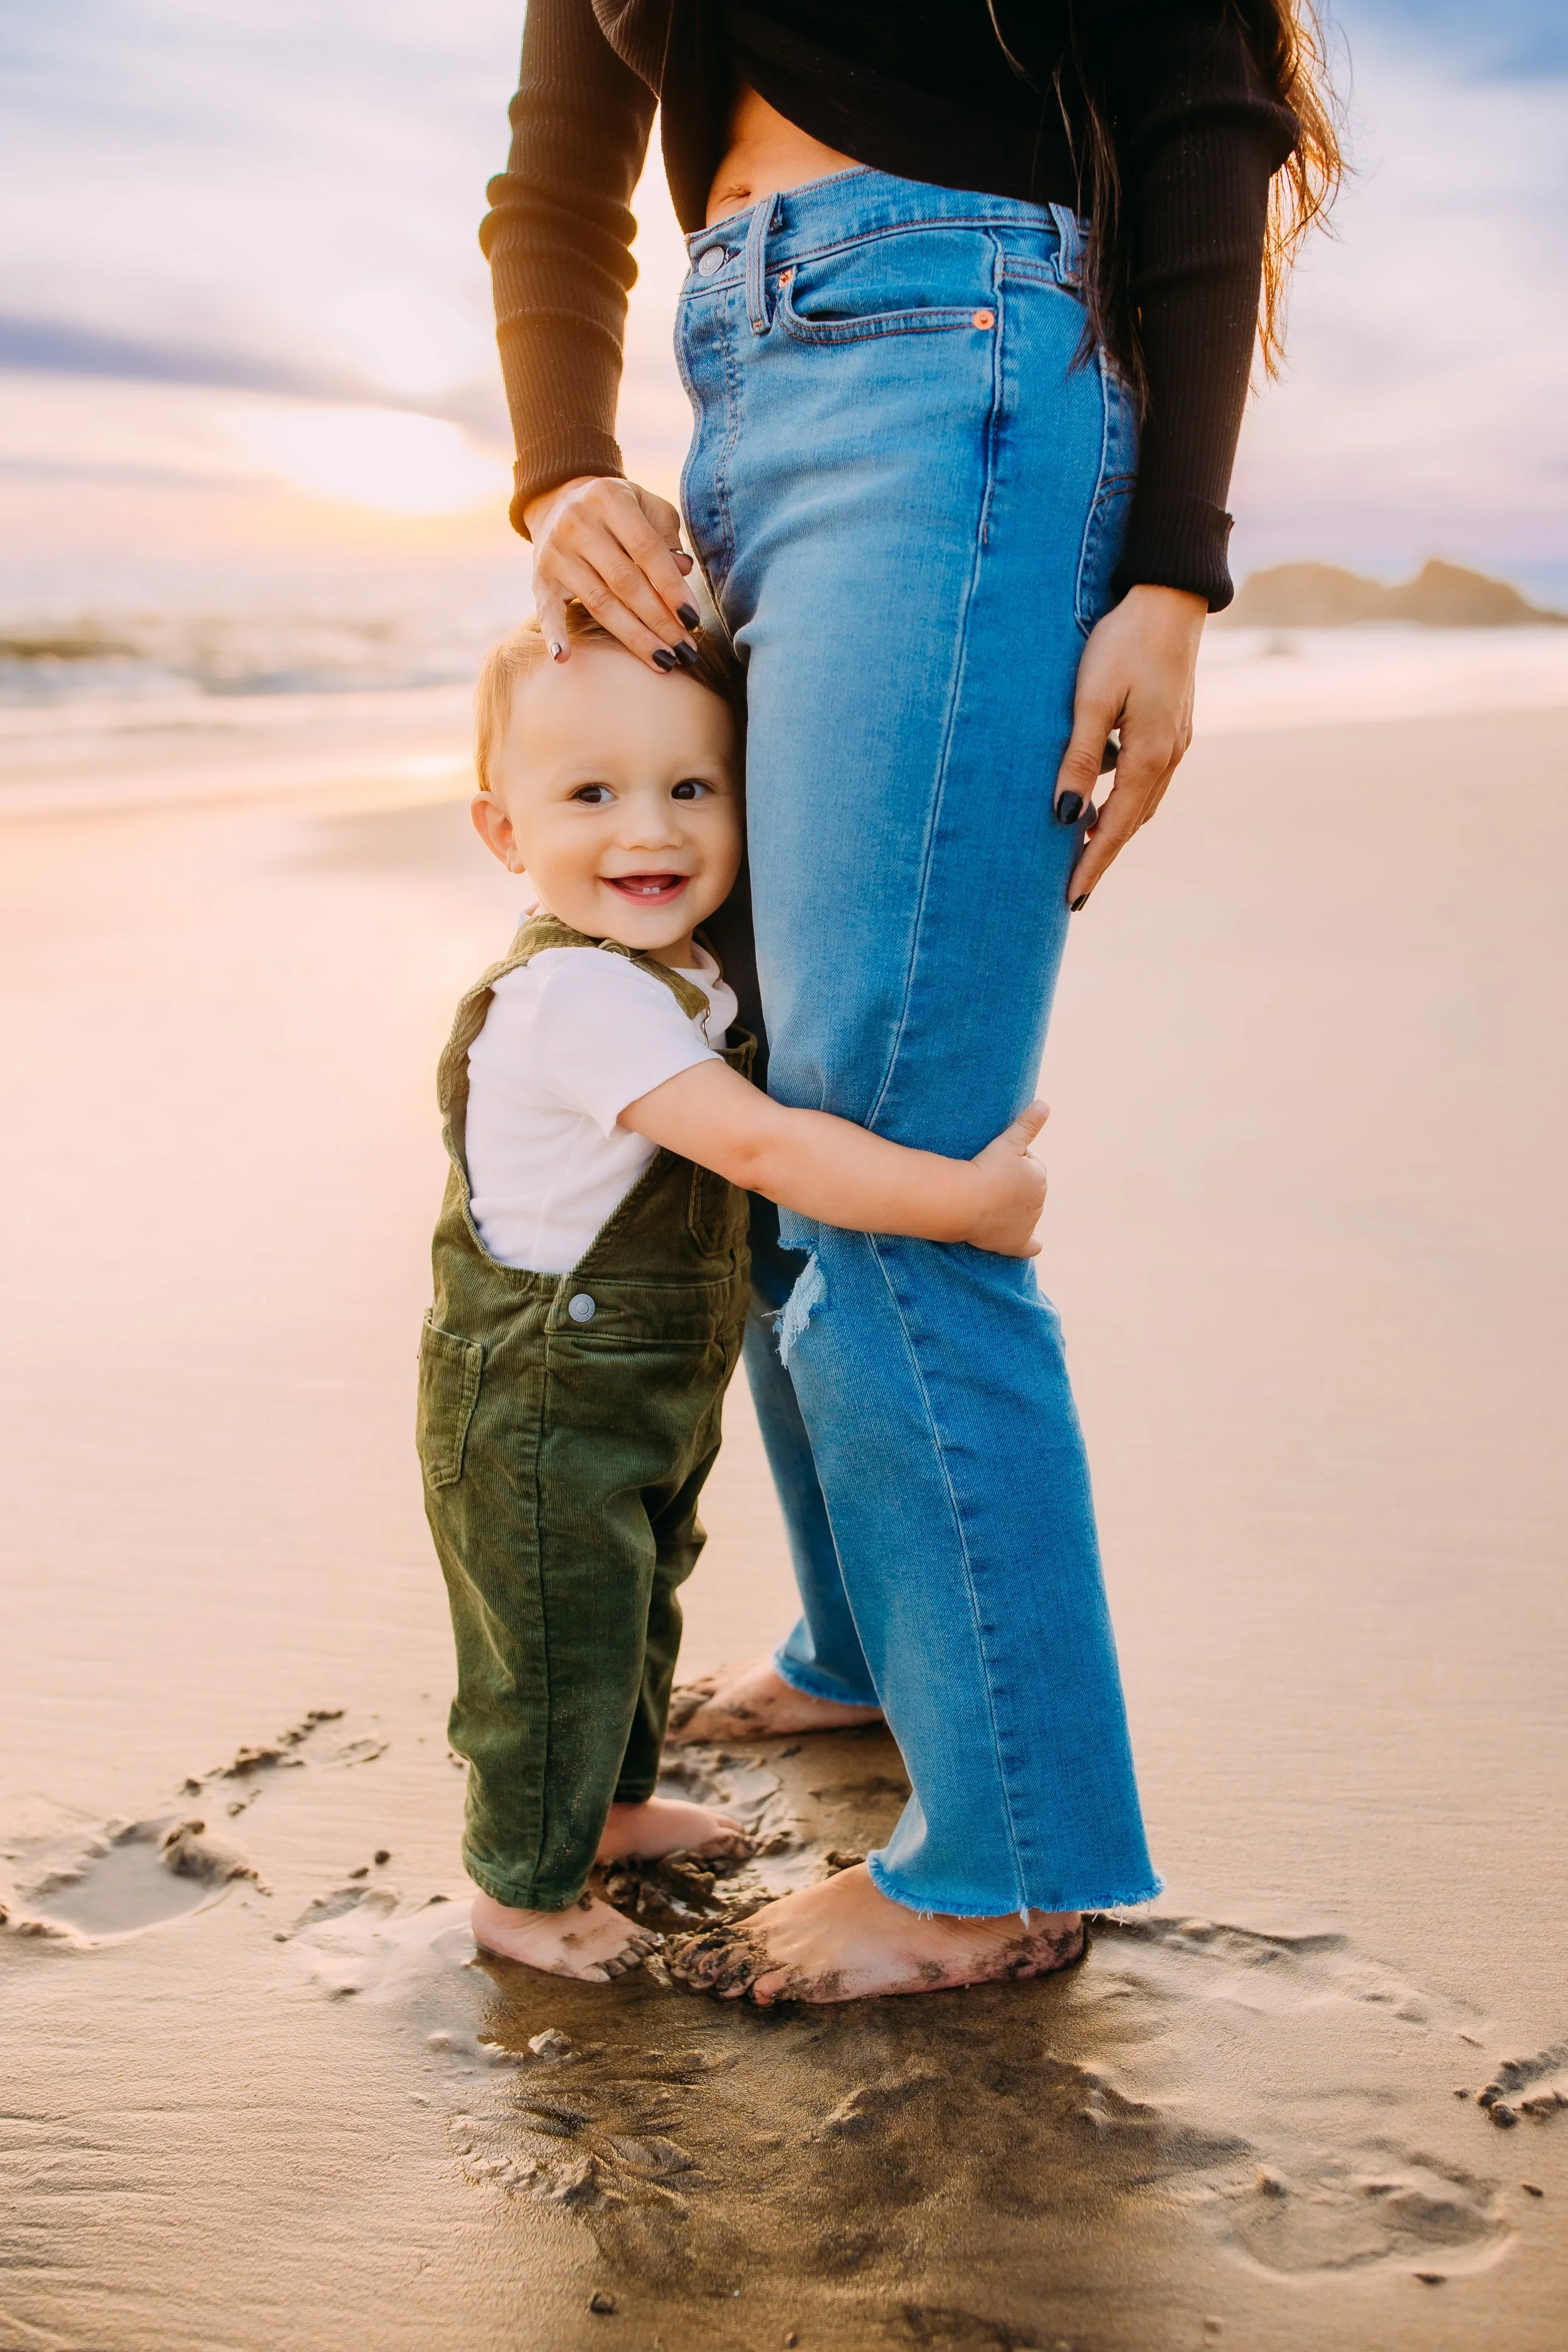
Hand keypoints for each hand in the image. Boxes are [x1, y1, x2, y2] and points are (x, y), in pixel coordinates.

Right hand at [522, 476, 703, 674]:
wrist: (560, 500)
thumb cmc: (619, 510)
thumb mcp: (647, 507)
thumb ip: (667, 536)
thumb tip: (683, 570)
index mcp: (609, 498)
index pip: (646, 548)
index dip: (671, 587)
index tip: (694, 620)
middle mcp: (577, 522)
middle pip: (625, 581)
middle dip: (659, 620)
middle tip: (686, 650)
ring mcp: (555, 552)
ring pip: (599, 602)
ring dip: (633, 637)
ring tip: (663, 661)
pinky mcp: (539, 577)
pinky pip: (546, 610)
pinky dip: (554, 634)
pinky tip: (565, 658)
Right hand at [962, 1103, 1048, 1256]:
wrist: (965, 1201)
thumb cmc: (984, 1169)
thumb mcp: (1008, 1141)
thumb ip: (1028, 1124)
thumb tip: (1045, 1104)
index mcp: (1039, 1176)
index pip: (1031, 1165)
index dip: (1012, 1162)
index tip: (994, 1164)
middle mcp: (1039, 1201)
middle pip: (1026, 1189)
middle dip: (1012, 1185)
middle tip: (987, 1183)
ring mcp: (1028, 1223)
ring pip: (1024, 1212)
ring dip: (1012, 1207)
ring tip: (987, 1203)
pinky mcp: (1016, 1243)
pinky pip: (1030, 1245)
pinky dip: (1030, 1243)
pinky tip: (1032, 1243)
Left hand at [1052, 584, 1205, 907]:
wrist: (1170, 597)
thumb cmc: (1124, 641)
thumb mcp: (1092, 699)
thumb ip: (1079, 758)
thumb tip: (1064, 815)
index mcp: (1151, 756)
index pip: (1116, 827)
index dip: (1092, 864)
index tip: (1072, 898)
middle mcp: (1170, 757)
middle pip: (1132, 822)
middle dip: (1102, 855)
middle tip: (1073, 889)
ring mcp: (1176, 742)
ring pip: (1142, 802)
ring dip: (1114, 829)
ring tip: (1080, 852)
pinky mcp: (1174, 726)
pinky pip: (1147, 779)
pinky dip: (1123, 799)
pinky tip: (1100, 798)